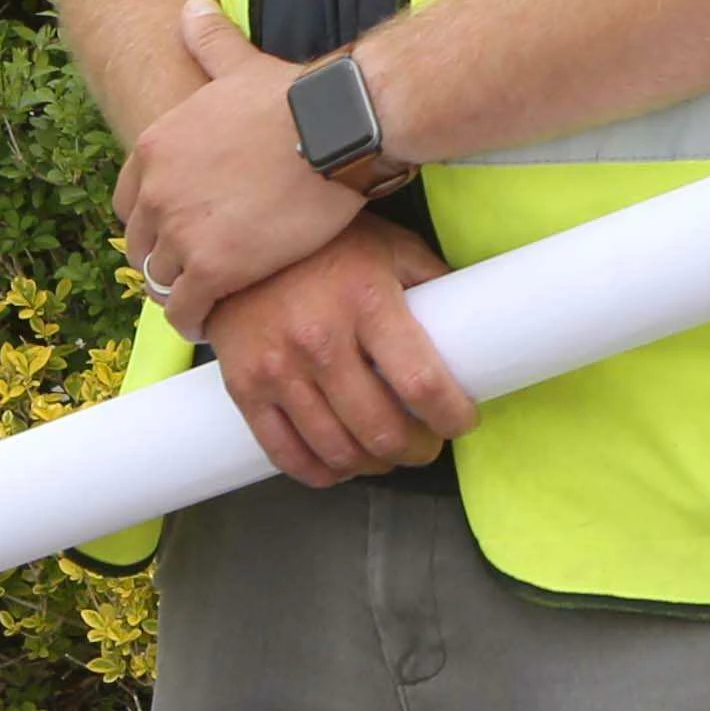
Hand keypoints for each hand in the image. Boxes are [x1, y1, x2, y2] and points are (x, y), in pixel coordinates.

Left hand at [114, 1, 379, 340]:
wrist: (336, 128)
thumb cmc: (296, 97)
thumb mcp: (239, 64)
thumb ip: (208, 42)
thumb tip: (190, 7)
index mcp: (155, 147)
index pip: (130, 203)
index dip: (151, 224)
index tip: (174, 238)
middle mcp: (156, 190)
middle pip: (140, 246)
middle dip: (161, 263)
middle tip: (189, 277)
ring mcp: (181, 230)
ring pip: (159, 282)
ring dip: (176, 296)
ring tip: (202, 305)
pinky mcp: (213, 267)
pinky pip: (186, 310)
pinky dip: (195, 322)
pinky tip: (211, 324)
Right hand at [204, 218, 477, 487]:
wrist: (233, 237)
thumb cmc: (323, 243)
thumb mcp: (389, 246)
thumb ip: (430, 281)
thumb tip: (476, 318)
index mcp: (367, 301)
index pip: (422, 382)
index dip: (452, 416)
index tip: (463, 421)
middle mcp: (320, 340)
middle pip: (382, 430)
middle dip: (418, 449)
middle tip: (427, 443)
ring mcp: (278, 368)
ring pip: (338, 451)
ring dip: (375, 465)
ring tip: (389, 453)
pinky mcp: (244, 388)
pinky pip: (287, 454)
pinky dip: (323, 472)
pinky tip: (342, 463)